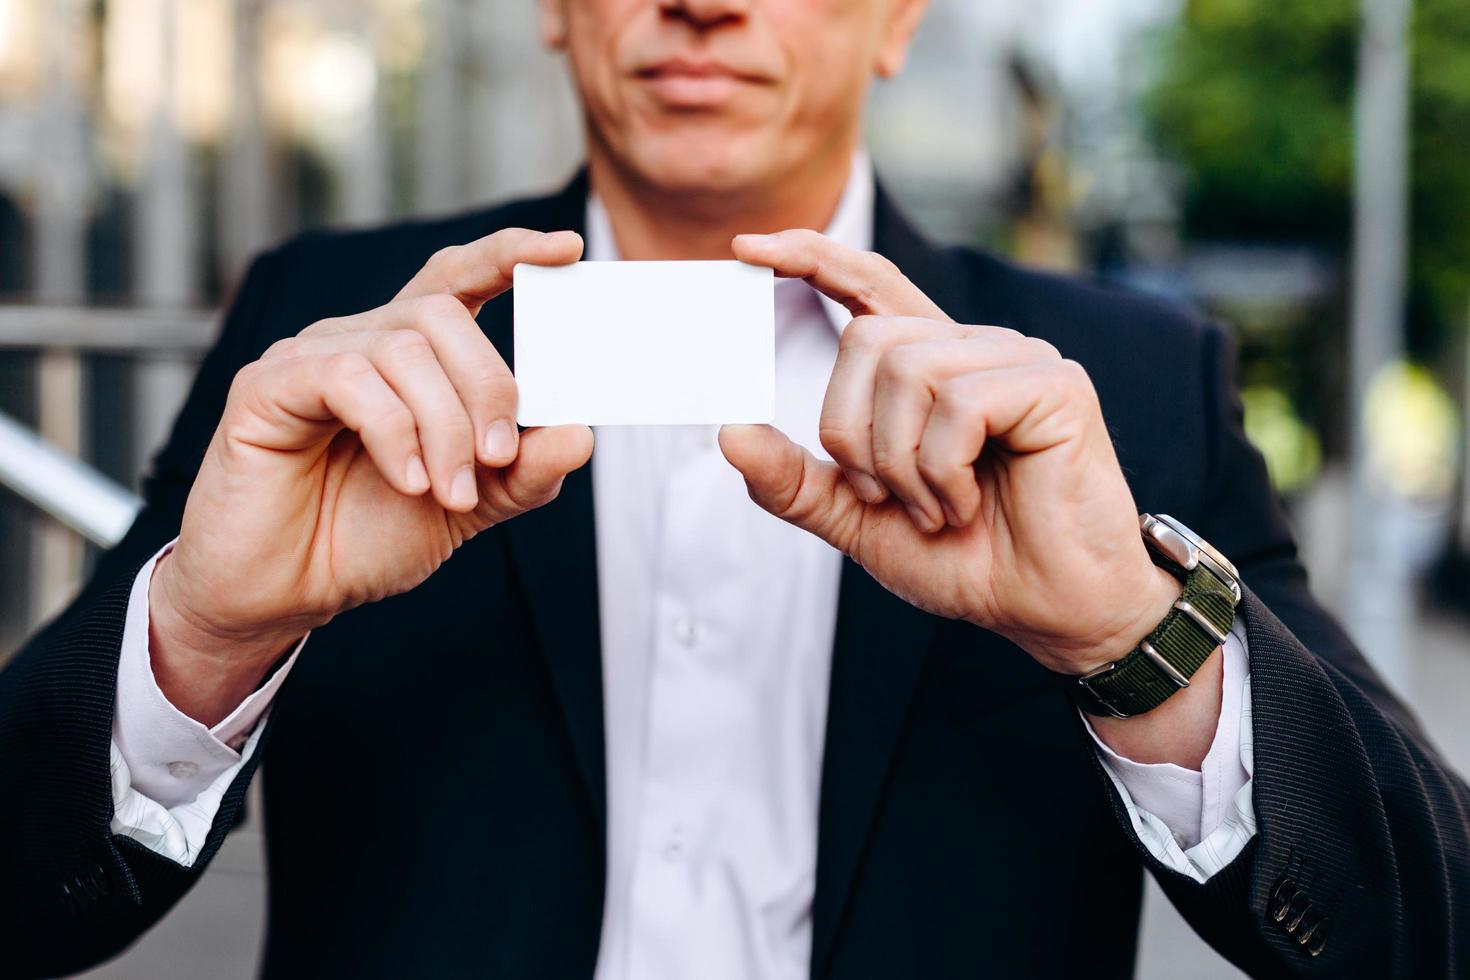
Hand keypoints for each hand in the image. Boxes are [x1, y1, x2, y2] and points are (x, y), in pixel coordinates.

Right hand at [151, 228, 592, 723]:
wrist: (283, 592)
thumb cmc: (366, 536)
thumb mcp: (468, 506)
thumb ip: (524, 472)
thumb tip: (581, 435)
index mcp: (410, 356)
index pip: (459, 278)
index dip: (510, 254)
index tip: (568, 250)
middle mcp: (360, 341)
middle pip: (442, 314)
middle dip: (488, 386)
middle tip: (498, 458)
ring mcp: (310, 357)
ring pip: (403, 350)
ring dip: (445, 427)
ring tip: (451, 493)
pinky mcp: (267, 386)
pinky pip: (347, 378)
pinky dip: (394, 433)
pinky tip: (407, 483)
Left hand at [722, 230, 1182, 676]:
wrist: (1051, 611)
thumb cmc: (969, 561)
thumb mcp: (861, 523)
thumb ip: (797, 482)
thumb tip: (728, 433)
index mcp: (932, 370)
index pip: (869, 286)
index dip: (813, 258)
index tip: (747, 247)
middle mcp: (975, 349)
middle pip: (866, 338)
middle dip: (852, 433)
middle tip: (885, 498)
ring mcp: (1019, 359)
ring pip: (907, 368)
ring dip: (900, 463)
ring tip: (937, 511)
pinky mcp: (1055, 384)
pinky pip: (959, 403)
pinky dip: (943, 470)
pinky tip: (965, 506)